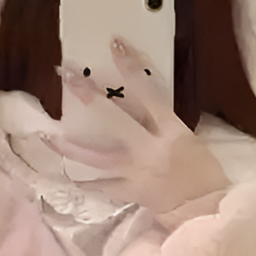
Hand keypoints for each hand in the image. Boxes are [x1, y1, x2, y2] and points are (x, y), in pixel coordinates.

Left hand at [43, 38, 228, 214]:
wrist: (206, 211)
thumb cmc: (205, 174)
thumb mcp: (189, 140)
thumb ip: (163, 125)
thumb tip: (138, 109)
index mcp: (171, 131)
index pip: (148, 93)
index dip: (131, 68)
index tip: (114, 44)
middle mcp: (149, 148)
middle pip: (114, 119)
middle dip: (89, 97)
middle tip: (67, 76)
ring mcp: (136, 171)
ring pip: (97, 158)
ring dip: (71, 147)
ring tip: (49, 136)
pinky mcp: (130, 192)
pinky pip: (103, 187)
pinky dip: (87, 183)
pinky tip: (71, 177)